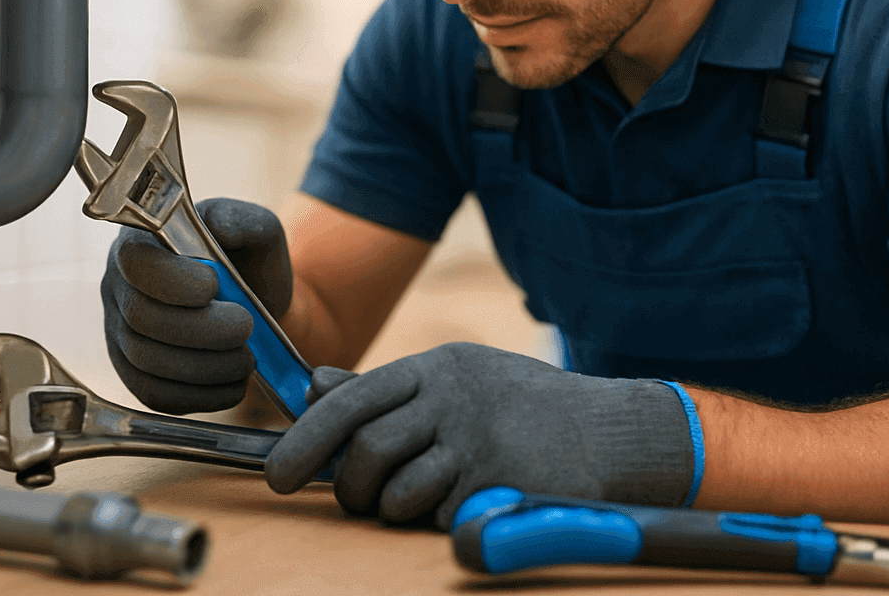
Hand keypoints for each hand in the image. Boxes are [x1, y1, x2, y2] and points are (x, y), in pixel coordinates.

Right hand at [101, 197, 292, 413]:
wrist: (255, 305)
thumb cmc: (249, 260)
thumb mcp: (256, 229)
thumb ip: (242, 220)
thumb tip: (219, 227)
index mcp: (141, 241)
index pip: (134, 262)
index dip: (172, 281)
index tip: (215, 286)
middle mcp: (119, 287)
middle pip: (140, 318)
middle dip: (201, 330)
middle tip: (246, 327)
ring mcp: (120, 333)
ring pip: (147, 362)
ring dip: (206, 367)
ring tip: (247, 358)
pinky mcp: (134, 373)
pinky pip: (154, 395)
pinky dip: (199, 396)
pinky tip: (232, 384)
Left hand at [265, 342, 697, 529]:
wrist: (610, 431)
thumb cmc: (522, 407)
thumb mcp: (457, 379)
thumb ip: (388, 390)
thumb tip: (314, 388)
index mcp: (436, 368)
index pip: (350, 400)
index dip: (306, 439)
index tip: (278, 475)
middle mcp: (452, 398)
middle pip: (365, 449)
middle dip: (352, 487)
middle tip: (360, 500)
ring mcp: (477, 442)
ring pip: (397, 492)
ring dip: (395, 509)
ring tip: (424, 499)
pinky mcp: (498, 484)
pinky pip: (439, 518)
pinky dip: (441, 521)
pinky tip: (470, 502)